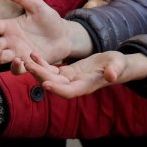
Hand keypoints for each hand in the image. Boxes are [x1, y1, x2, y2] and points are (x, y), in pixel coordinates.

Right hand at [0, 0, 89, 72]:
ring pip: (0, 59)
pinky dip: (15, 67)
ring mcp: (17, 53)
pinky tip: (18, 61)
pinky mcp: (28, 64)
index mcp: (9, 26)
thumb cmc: (49, 18)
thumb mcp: (36, 5)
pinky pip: (17, 69)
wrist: (65, 35)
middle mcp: (10, 41)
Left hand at [25, 51, 146, 98]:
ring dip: (38, 70)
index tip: (45, 84)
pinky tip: (34, 55)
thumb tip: (112, 76)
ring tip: (26, 59)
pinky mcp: (67, 72)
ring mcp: (69, 79)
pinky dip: (42, 63)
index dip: (57, 89)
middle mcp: (75, 85)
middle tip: (28, 66)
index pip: (69, 92)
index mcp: (86, 86)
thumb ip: (115, 70)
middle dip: (41, 76)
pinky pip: (52, 69)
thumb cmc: (119, 65)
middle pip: (55, 84)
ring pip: (50, 77)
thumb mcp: (119, 65)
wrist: (116, 65)